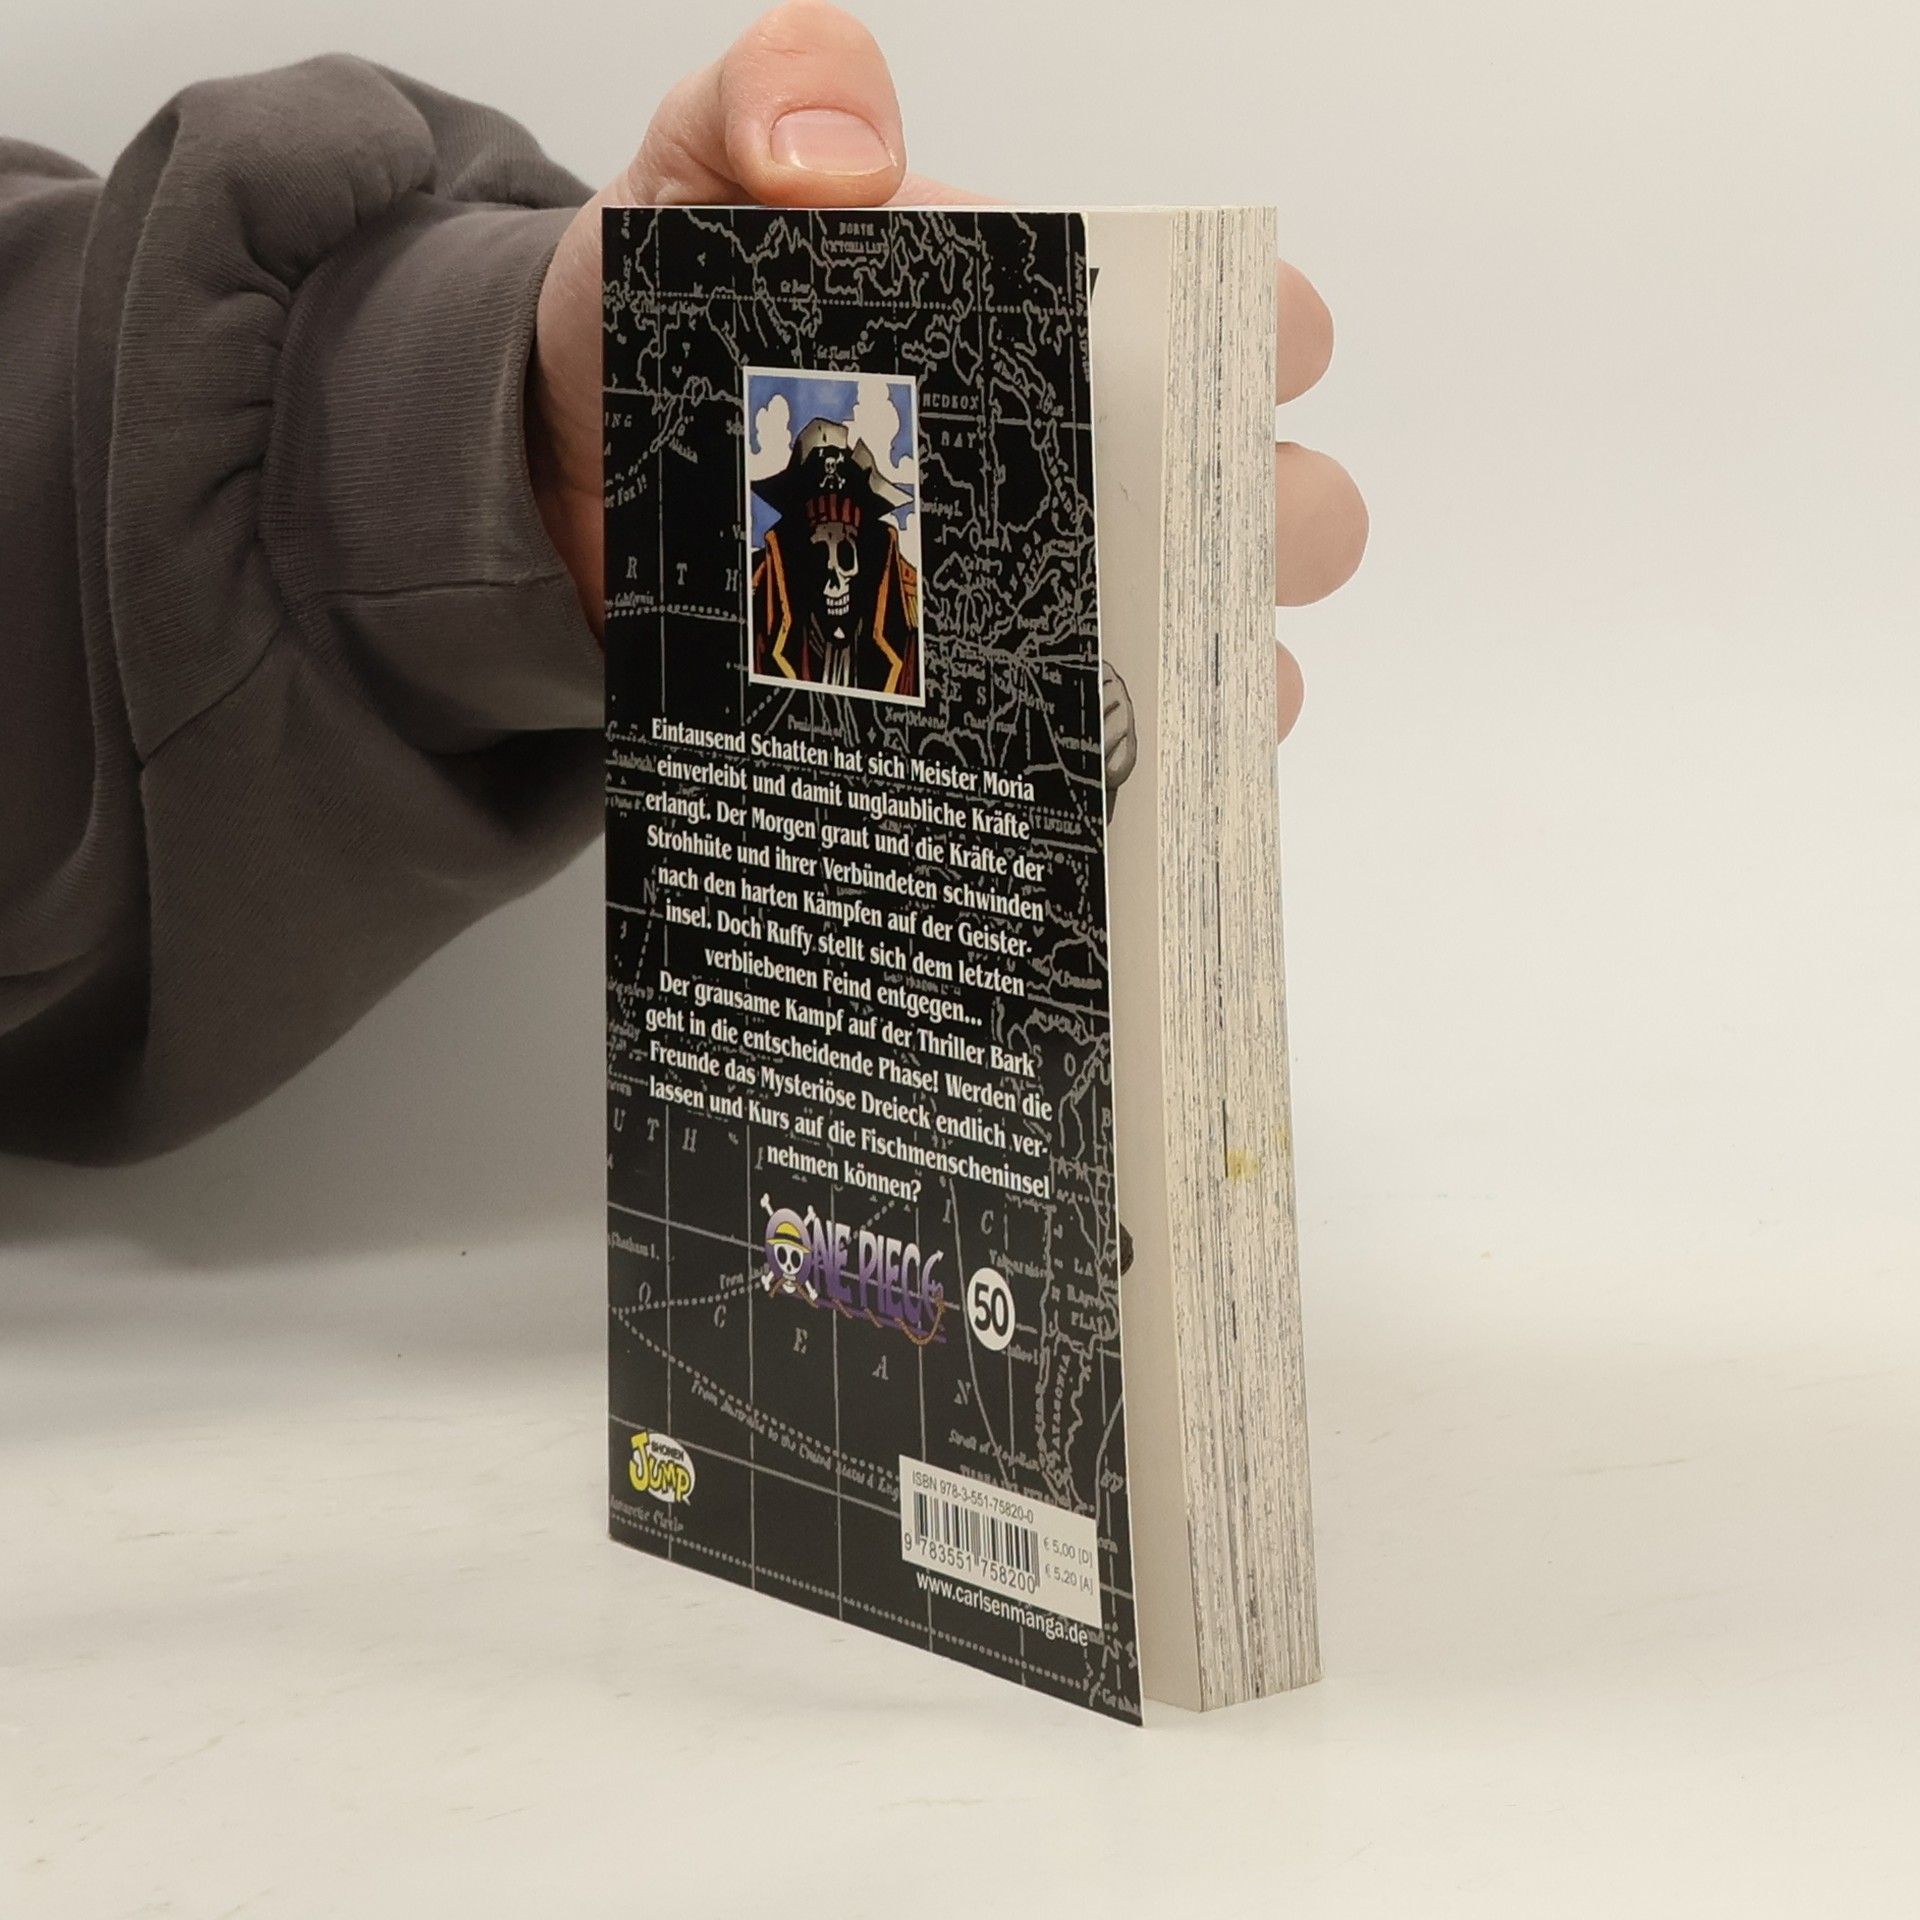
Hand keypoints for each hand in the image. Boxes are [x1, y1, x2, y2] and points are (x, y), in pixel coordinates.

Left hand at [528, 1, 1366, 739]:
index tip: (1230, 372)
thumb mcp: (694, 173)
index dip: (1273, 349)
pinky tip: (1076, 777)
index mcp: (1073, 331)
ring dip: (1212, 675)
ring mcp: (1061, 602)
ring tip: (1134, 684)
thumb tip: (850, 153)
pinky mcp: (999, 707)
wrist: (573, 479)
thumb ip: (765, 100)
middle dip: (1264, 527)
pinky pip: (1110, 759)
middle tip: (1160, 542)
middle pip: (1281, 507)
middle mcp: (1100, 470)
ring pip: (1224, 653)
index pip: (1249, 331)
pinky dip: (1125, 775)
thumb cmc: (663, 317)